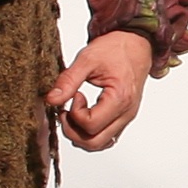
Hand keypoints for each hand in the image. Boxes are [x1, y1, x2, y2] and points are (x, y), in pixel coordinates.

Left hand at [48, 29, 158, 150]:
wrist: (136, 43)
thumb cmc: (116, 48)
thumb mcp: (87, 59)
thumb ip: (68, 81)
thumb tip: (51, 99)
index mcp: (120, 98)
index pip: (90, 125)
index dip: (74, 113)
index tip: (74, 95)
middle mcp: (126, 113)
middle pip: (94, 142)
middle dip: (73, 130)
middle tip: (66, 111)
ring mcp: (126, 117)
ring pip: (100, 144)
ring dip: (80, 135)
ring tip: (73, 113)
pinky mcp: (123, 117)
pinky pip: (106, 137)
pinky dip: (91, 133)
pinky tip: (83, 116)